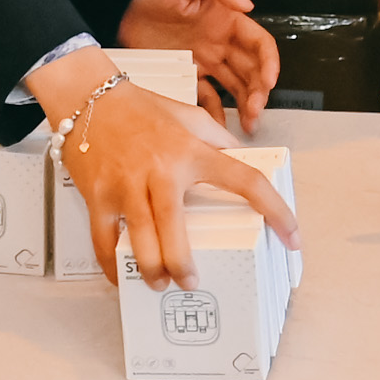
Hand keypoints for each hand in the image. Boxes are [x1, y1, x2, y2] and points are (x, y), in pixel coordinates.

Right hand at [25, 50, 295, 290]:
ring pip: (141, 240)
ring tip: (159, 283)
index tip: (292, 238)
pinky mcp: (98, 195)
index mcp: (192, 151)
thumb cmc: (140, 108)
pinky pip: (104, 239)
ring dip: (152, 270)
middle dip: (183, 264)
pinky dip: (111, 263)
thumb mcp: (189, 117)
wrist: (87, 96)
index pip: (245, 181)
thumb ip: (218, 140)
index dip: (276, 211)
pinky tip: (120, 274)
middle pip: (176, 228)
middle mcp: (161, 170)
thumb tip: (244, 160)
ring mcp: (126, 184)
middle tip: (191, 282)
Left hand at [115, 0, 276, 124]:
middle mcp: (221, 43)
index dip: (269, 63)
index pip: (259, 44)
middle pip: (251, 71)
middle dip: (259, 92)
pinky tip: (219, 126)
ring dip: (246, 105)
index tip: (269, 81)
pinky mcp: (187, 74)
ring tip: (249, 124)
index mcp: (228, 21)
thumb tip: (247, 3)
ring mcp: (205, 61)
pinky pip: (206, 97)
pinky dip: (215, 112)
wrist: (122, 1)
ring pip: (235, 87)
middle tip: (256, 111)